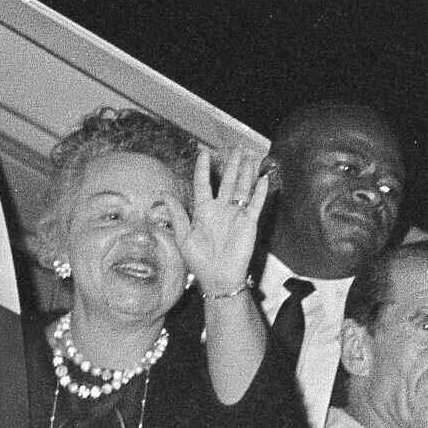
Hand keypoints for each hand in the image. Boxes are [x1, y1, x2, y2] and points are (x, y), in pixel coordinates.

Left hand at [168, 141, 270, 301]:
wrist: (219, 278)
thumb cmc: (199, 261)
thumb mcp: (183, 236)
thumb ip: (177, 213)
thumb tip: (164, 192)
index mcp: (203, 210)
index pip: (203, 183)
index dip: (203, 168)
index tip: (204, 152)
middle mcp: (221, 210)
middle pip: (227, 181)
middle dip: (232, 164)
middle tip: (236, 148)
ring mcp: (236, 215)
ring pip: (242, 188)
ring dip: (246, 173)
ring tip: (250, 157)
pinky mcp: (249, 223)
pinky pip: (256, 204)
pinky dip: (261, 192)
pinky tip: (264, 179)